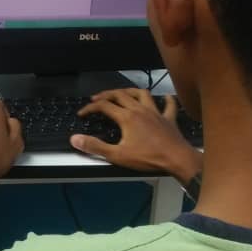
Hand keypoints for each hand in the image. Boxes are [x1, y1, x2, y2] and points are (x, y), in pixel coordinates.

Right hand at [72, 89, 201, 181]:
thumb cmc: (147, 157)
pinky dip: (166, 99)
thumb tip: (75, 139)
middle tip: (97, 98)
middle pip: (121, 95)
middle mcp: (140, 109)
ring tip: (123, 93)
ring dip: (131, 91)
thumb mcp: (117, 155)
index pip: (104, 106)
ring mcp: (156, 112)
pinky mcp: (169, 118)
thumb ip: (95, 146)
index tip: (82, 113)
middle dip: (106, 95)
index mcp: (126, 117)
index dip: (90, 108)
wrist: (176, 158)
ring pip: (142, 94)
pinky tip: (165, 97)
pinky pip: (169, 104)